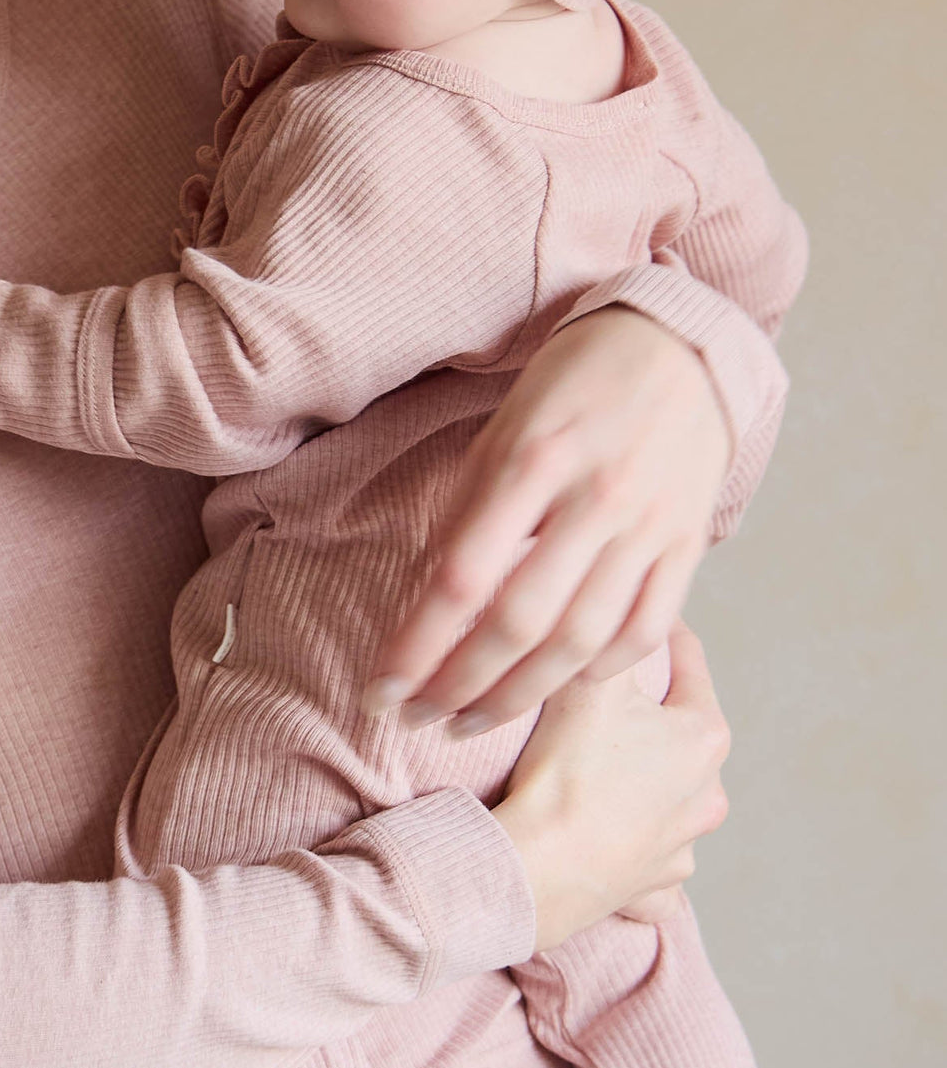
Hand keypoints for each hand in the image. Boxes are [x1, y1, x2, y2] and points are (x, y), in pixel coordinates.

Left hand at [364, 307, 730, 732]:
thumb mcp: (506, 422)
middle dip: (457, 686)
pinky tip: (555, 687)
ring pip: (580, 642)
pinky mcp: (688, 546)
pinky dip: (599, 671)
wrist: (682, 347)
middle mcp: (596, 499)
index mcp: (535, 459)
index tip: (379, 688)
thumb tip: (423, 595)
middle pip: (519, 622)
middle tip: (414, 720)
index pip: (462, 577)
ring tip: (469, 720)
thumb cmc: (576, 381)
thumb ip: (469, 506)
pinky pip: (644, 632)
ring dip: (517, 696)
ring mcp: (649, 527)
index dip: (415, 645)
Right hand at [491, 623, 728, 950]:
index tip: (632, 608)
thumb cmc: (569, 769)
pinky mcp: (651, 888)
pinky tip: (607, 837)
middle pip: (682, 733)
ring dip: (646, 783)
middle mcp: (707, 794)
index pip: (688, 660)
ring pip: (671, 801)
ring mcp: (681, 847)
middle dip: (651, 712)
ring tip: (601, 765)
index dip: (658, 628)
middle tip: (608, 692)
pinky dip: (631, 847)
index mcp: (704, 736)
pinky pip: (647, 862)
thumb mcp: (591, 679)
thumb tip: (622, 603)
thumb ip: (613, 635)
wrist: (538, 867)